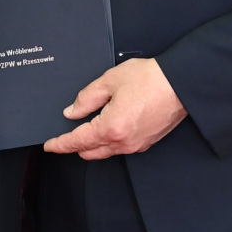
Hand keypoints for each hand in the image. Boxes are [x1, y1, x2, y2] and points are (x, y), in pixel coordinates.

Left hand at [43, 58, 187, 158]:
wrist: (181, 84)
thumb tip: (72, 112)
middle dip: (75, 145)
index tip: (50, 145)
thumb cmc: (151, 79)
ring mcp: (135, 145)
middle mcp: (123, 142)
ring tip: (88, 126)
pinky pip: (120, 148)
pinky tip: (108, 125)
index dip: (60, 144)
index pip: (77, 141)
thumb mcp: (110, 81)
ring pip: (104, 152)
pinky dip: (109, 141)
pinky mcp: (145, 142)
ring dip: (92, 144)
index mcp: (111, 127)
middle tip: (66, 133)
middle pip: (89, 152)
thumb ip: (87, 98)